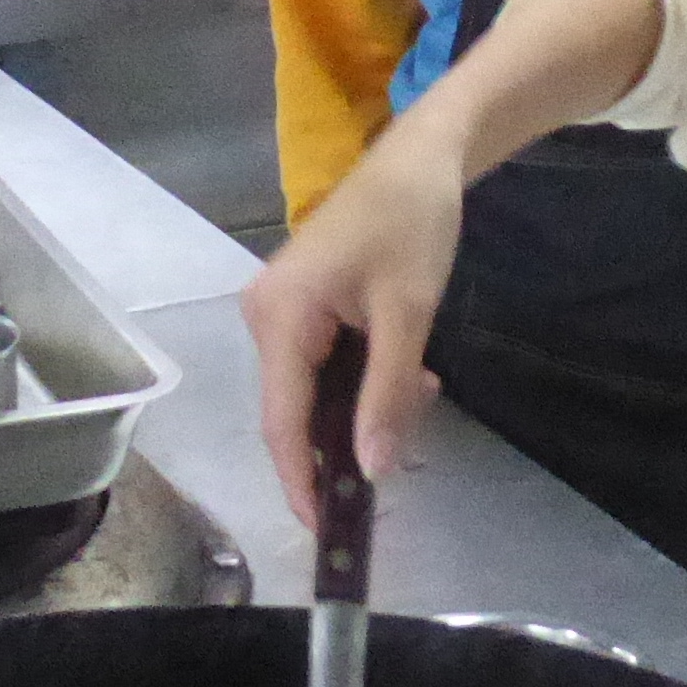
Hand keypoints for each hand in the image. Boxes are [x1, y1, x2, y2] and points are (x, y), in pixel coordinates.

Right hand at [239, 139, 462, 526]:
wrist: (422, 154)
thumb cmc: (413, 223)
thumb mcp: (407, 313)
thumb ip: (385, 395)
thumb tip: (372, 471)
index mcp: (278, 317)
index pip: (281, 422)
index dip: (302, 480)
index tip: (326, 531)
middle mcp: (264, 317)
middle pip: (295, 410)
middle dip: (346, 439)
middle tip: (401, 456)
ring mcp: (280, 311)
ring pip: (316, 390)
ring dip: (364, 405)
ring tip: (420, 392)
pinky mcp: (303, 307)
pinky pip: (324, 365)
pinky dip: (363, 379)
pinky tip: (408, 373)